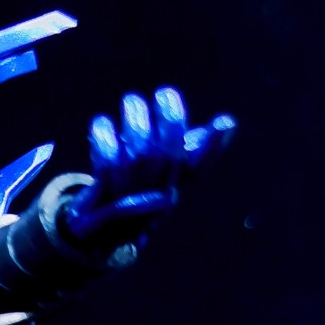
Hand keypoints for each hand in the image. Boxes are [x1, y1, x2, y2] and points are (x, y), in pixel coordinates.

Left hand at [64, 89, 235, 243]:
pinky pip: (108, 161)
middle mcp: (157, 193)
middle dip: (170, 118)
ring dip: (136, 119)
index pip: (198, 168)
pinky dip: (105, 137)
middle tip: (164, 93)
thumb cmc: (134, 192)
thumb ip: (188, 149)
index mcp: (175, 186)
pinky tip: (102, 123)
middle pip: (169, 153)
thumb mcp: (162, 172)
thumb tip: (227, 125)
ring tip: (132, 101)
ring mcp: (131, 196)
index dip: (214, 147)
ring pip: (140, 152)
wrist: (97, 232)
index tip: (224, 122)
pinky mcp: (104, 196)